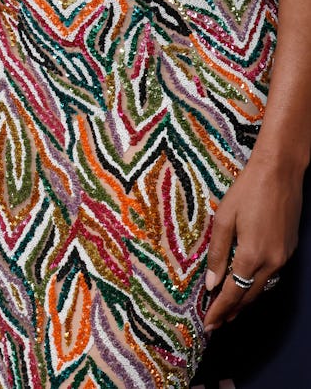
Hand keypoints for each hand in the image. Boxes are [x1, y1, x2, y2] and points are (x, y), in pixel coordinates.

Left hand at [203, 153, 302, 329]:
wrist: (280, 172)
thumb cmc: (247, 190)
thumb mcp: (224, 218)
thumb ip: (217, 253)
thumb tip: (210, 283)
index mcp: (251, 255)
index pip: (233, 293)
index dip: (220, 310)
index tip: (208, 324)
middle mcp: (271, 262)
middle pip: (249, 296)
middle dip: (232, 311)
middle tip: (216, 323)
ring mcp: (283, 257)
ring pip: (261, 288)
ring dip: (245, 300)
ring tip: (229, 310)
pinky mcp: (289, 249)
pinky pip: (270, 275)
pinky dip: (256, 284)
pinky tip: (246, 284)